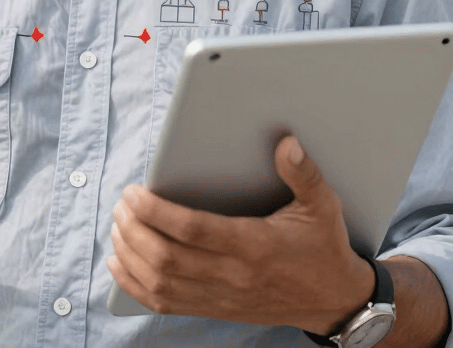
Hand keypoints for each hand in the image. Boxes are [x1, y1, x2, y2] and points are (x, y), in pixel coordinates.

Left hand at [107, 135, 374, 333]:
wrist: (334, 301)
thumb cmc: (322, 247)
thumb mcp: (323, 206)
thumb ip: (304, 173)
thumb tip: (288, 143)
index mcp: (254, 245)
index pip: (193, 230)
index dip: (157, 212)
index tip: (134, 192)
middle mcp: (233, 274)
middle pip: (167, 258)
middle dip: (135, 229)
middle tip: (121, 204)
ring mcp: (221, 296)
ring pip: (161, 282)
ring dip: (130, 254)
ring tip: (118, 225)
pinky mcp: (215, 308)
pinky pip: (165, 303)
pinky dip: (135, 284)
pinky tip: (119, 262)